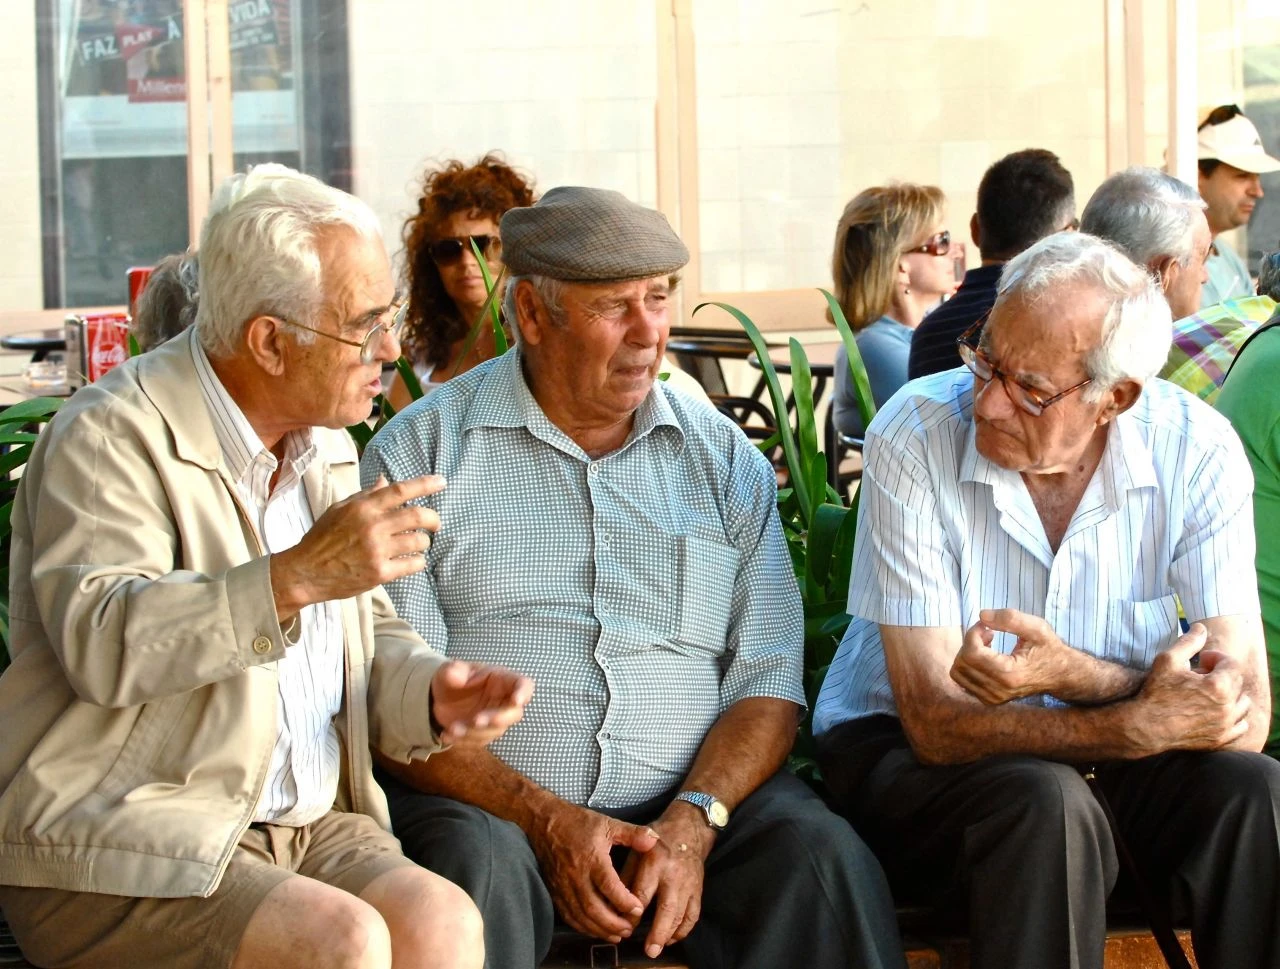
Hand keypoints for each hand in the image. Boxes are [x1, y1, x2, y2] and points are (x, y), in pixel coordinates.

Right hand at [271, 475, 442, 619]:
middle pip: (418, 516)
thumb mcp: (339, 510)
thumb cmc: (322, 539)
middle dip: (434, 519)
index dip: (425, 484)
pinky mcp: (380, 573)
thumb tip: (385, 480)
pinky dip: (417, 561)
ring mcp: (377, 550)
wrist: (305, 573)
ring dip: (423, 542)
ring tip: (415, 545)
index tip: (441, 482)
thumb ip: (365, 495)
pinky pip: (414, 564)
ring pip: (419, 541)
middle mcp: (373, 526)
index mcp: (363, 507)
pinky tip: (410, 561)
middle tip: (436, 523)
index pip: (400, 490)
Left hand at [429, 659, 532, 745]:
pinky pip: (479, 741)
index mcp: (501, 680)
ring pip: (495, 731)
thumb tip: (454, 673)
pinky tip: (447, 735)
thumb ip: (452, 671)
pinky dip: (463, 741)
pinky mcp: (484, 733)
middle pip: (513, 714)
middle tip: (476, 720)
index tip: (516, 701)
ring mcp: (495, 719)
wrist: (441, 698)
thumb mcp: (449, 671)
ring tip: (453, 729)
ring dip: (474, 732)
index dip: (523, 692)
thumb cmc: (453, 678)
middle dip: (497, 719)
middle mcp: (503, 701)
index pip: (522, 684)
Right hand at [528, 802, 657, 942]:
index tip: (638, 910)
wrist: (544, 822)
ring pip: (581, 916)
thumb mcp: (608, 823)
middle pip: (594, 908)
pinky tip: (595, 930)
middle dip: (613, 923)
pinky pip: (568, 915)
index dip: (624, 901)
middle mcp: (576, 876)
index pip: (609, 886)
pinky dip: (583, 927)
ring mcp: (563, 886)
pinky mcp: (554, 891)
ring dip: (599, 929)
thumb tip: (655, 841)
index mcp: (592, 858)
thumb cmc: (578, 822)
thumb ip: (633, 833)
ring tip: (617, 935)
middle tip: (629, 930)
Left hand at [620, 803, 712, 958]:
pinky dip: (684, 929)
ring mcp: (688, 884)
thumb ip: (625, 876)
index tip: (623, 926)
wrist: (689, 830)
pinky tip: (672, 938)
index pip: (642, 892)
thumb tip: (613, 903)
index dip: (632, 912)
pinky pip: (694, 914)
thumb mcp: (636, 850)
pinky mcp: (698, 889)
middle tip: (649, 951)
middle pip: (667, 907)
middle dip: (658, 931)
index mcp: (654, 862)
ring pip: (682, 914)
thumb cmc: (656, 840)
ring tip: (657, 948)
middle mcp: (673, 875)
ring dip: (669, 934)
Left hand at [950, 609, 1072, 703]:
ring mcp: (993, 698)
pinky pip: (963, 681)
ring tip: (987, 645)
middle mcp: (999, 690)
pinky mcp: (990, 700)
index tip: (987, 626)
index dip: (974, 632)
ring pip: (958, 673)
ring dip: (967, 653)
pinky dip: (969, 665)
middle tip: (988, 633)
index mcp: (1010, 674)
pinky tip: (987, 657)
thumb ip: (1010, 618)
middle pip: (962, 662)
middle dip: (970, 642)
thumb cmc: (1049, 649)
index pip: (971, 652)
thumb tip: (981, 615)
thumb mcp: (1037, 628)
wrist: (1061, 675)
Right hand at [1130, 623, 1250, 754]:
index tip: (1202, 659)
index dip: (1217, 658)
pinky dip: (1234, 717)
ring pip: (1242, 705)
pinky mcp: (1221, 739)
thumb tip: (1201, 628)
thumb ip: (1189, 642)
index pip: (1231, 664)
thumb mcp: (1167, 660)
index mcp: (1217, 686)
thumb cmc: (1154, 692)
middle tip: (1201, 675)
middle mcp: (1227, 707)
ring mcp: (1226, 726)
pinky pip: (1240, 726)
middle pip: (1237, 683)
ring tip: (1209, 693)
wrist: (1145, 726)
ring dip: (1230, 695)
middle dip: (1222, 675)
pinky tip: (1215, 711)